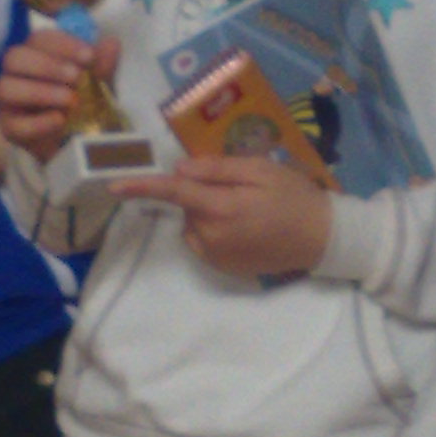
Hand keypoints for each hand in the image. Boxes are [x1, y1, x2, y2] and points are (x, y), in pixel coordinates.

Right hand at [0, 29, 122, 161]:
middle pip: (15, 58)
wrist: (77, 143)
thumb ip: (102, 65)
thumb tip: (111, 43)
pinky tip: (59, 120)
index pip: (40, 39)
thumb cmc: (84, 104)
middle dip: (47, 65)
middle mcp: (17, 73)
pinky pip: (15, 124)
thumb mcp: (99, 83)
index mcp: (37, 54)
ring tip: (70, 99)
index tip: (89, 56)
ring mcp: (9, 101)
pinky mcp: (10, 129)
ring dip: (40, 91)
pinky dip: (38, 122)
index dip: (63, 44)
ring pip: (5, 88)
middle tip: (76, 76)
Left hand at [114, 155, 333, 280]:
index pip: (173, 192)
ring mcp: (217, 256)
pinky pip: (204, 243)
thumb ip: (218, 169)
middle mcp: (212, 235)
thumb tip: (180, 169)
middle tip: (238, 188)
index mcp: (221, 206)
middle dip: (200, 193)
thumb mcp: (261, 169)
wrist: (321, 239)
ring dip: (206, 214)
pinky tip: (244, 228)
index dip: (142, 186)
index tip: (113, 186)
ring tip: (244, 210)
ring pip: (193, 226)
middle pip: (186, 207)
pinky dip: (214, 231)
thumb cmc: (294, 197)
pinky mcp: (224, 268)